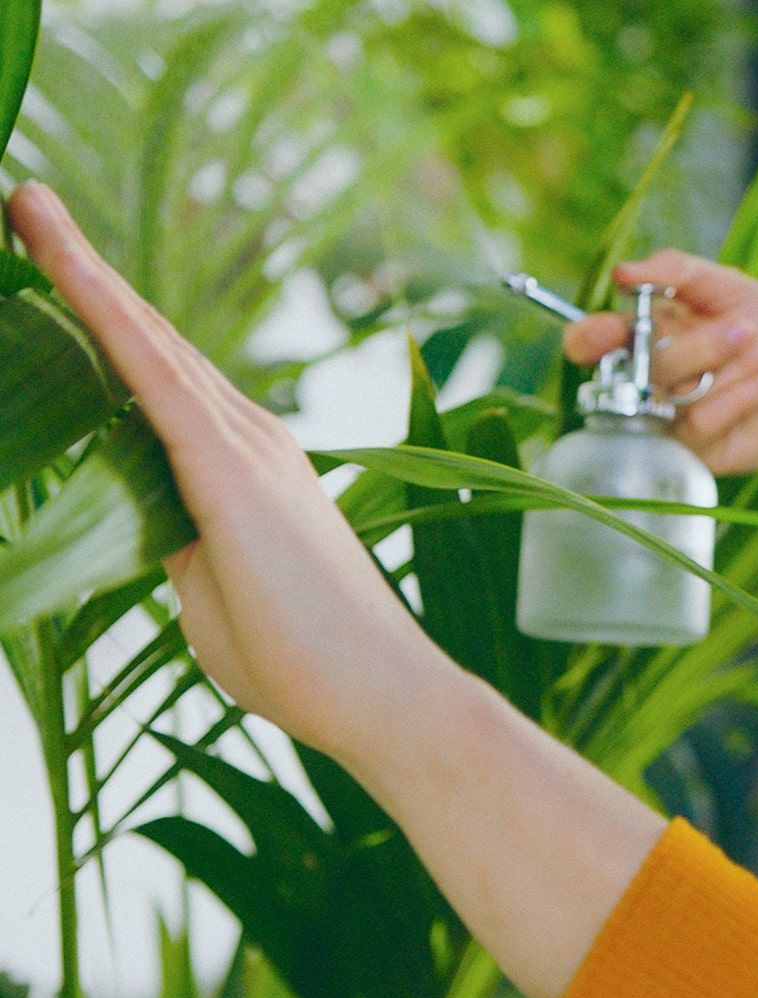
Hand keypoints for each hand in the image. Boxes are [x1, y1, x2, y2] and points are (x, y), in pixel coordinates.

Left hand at [5, 180, 464, 756]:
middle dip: (80, 271)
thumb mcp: (216, 595)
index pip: (160, 378)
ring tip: (25, 207)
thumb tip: (151, 526)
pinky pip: (154, 376)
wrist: (382, 695)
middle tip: (20, 205)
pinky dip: (104, 313)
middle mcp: (252, 439)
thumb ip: (180, 545)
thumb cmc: (307, 663)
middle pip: (149, 340)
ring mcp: (248, 447)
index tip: (49, 264)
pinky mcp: (233, 470)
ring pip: (147, 341)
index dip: (104, 318)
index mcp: (246, 470)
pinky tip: (61, 263)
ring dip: (80, 271)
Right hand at [563, 249, 757, 541]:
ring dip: (730, 365)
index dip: (590, 338)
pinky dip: (741, 395)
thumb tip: (625, 272)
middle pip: (639, 369)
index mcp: (651, 337)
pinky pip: (700, 423)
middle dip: (694, 347)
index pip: (595, 343)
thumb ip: (678, 273)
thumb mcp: (732, 287)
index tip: (605, 330)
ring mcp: (675, 419)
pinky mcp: (701, 452)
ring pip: (673, 396)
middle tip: (741, 329)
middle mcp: (655, 381)